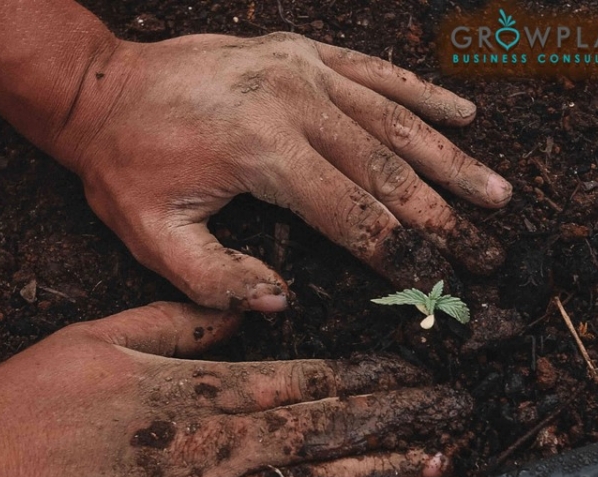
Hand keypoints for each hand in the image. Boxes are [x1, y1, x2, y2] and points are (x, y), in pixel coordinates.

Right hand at [0, 303, 472, 476]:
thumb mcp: (92, 341)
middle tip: (458, 417)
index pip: (301, 380)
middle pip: (321, 433)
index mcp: (189, 391)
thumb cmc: (11, 415)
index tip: (416, 373)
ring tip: (434, 469)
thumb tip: (243, 313)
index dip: (367, 378)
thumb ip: (175, 324)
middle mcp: (206, 450)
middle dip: (396, 423)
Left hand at [41, 32, 511, 310]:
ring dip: (451, 160)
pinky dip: (421, 94)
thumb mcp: (152, 238)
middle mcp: (294, 103)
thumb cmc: (125, 167)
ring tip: (497, 194)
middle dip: (443, 218)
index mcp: (262, 152)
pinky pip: (375, 73)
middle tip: (489, 254)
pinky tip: (464, 114)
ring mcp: (302, 70)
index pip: (353, 215)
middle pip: (390, 170)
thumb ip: (217, 281)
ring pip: (395, 120)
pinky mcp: (301, 51)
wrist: (100, 89)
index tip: (441, 284)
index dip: (402, 254)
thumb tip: (283, 303)